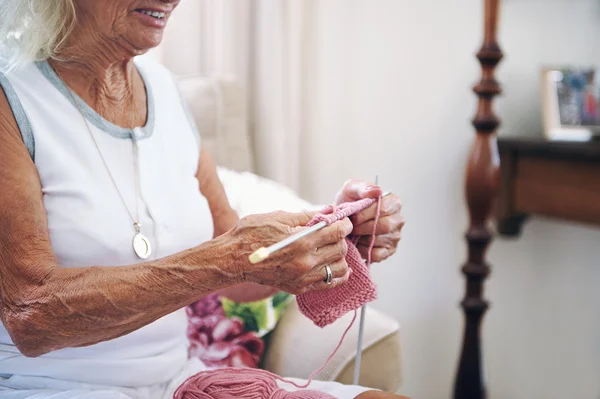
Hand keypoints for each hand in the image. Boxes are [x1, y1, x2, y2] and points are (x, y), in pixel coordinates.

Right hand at [223, 211, 352, 294]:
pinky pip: (328, 284)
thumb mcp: (278, 217)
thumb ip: (307, 216)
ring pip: (339, 268)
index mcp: (301, 241)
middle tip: (335, 232)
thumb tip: (330, 210)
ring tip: (332, 248)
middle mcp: (305, 262)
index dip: (344, 224)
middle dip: (341, 238)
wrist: (233, 260)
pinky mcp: (299, 288)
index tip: (343, 221)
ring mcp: (303, 277)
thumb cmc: (251, 233)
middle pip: (340, 249)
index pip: (336, 232)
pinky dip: (336, 275)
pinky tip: (334, 266)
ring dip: (340, 256)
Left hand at [335, 179, 403, 262]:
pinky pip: (377, 254)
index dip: (366, 214)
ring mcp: (395, 236)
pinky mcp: (388, 251)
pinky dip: (363, 249)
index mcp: (394, 202)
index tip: (353, 215)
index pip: (384, 209)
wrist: (342, 218)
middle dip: (363, 227)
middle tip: (351, 226)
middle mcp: (398, 220)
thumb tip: (376, 191)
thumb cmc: (350, 201)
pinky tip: (357, 242)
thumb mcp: (352, 189)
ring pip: (380, 240)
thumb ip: (363, 187)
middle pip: (385, 226)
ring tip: (352, 232)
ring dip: (361, 238)